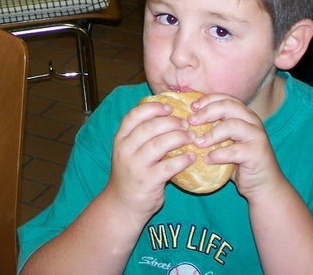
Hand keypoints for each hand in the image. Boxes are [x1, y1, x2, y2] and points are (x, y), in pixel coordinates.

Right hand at [103, 100, 194, 222]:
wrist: (123, 204)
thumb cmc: (131, 173)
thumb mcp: (129, 151)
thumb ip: (142, 135)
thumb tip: (170, 116)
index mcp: (120, 138)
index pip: (134, 115)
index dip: (153, 108)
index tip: (170, 107)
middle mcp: (125, 150)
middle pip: (149, 127)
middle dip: (171, 122)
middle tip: (186, 123)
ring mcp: (135, 166)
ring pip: (159, 144)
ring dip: (179, 138)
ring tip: (191, 137)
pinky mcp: (147, 182)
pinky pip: (168, 167)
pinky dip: (182, 160)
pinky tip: (191, 157)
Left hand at [189, 94, 282, 198]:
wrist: (263, 185)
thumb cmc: (239, 162)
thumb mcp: (225, 141)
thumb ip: (214, 129)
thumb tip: (186, 121)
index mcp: (245, 114)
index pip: (226, 98)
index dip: (207, 100)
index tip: (192, 107)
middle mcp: (253, 121)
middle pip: (229, 106)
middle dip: (207, 112)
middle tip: (191, 121)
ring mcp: (257, 136)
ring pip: (233, 125)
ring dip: (212, 133)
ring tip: (198, 143)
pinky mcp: (258, 154)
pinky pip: (236, 150)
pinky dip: (219, 154)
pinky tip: (208, 159)